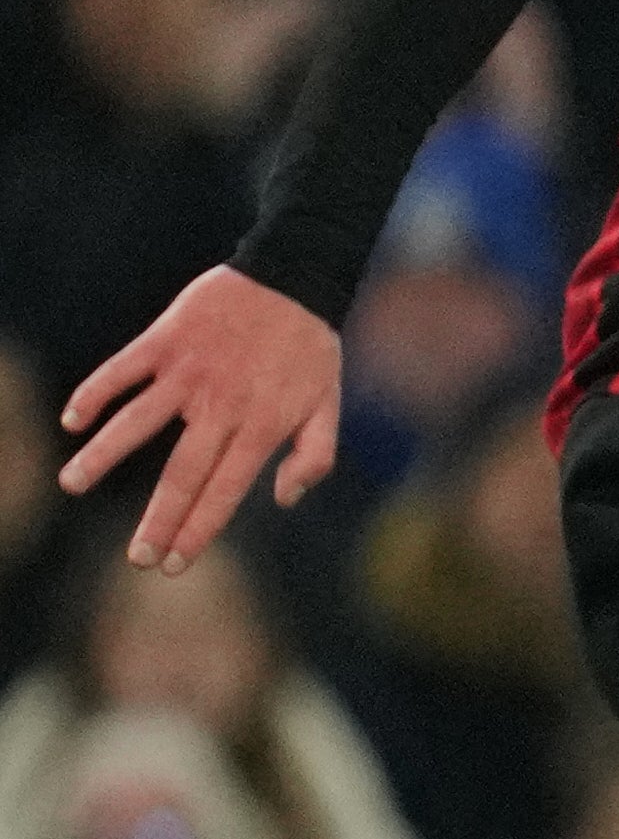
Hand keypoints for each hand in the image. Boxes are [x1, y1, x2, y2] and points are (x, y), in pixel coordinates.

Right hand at [58, 266, 342, 571]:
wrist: (294, 275)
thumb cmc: (311, 347)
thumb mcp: (328, 403)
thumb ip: (313, 455)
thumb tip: (281, 500)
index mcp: (263, 426)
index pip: (224, 490)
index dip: (198, 529)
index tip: (173, 564)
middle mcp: (223, 405)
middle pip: (183, 472)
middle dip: (158, 518)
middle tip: (135, 557)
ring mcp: (191, 372)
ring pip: (138, 421)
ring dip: (102, 455)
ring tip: (71, 484)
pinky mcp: (168, 339)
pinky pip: (123, 369)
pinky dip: (96, 393)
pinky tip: (73, 420)